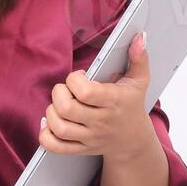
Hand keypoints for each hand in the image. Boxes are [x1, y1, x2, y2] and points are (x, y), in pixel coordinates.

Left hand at [39, 30, 156, 161]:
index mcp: (113, 102)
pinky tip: (49, 123)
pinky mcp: (80, 149)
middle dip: (59, 94)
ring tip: (59, 105)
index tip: (79, 76)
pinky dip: (46, 136)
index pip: (85, 92)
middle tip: (65, 90)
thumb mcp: (139, 81)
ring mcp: (90, 137)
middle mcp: (100, 122)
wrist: (134, 141)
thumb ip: (139, 57)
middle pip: (66, 109)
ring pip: (59, 127)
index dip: (74, 80)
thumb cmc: (131, 105)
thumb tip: (140, 37)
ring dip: (51, 113)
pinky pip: (56, 147)